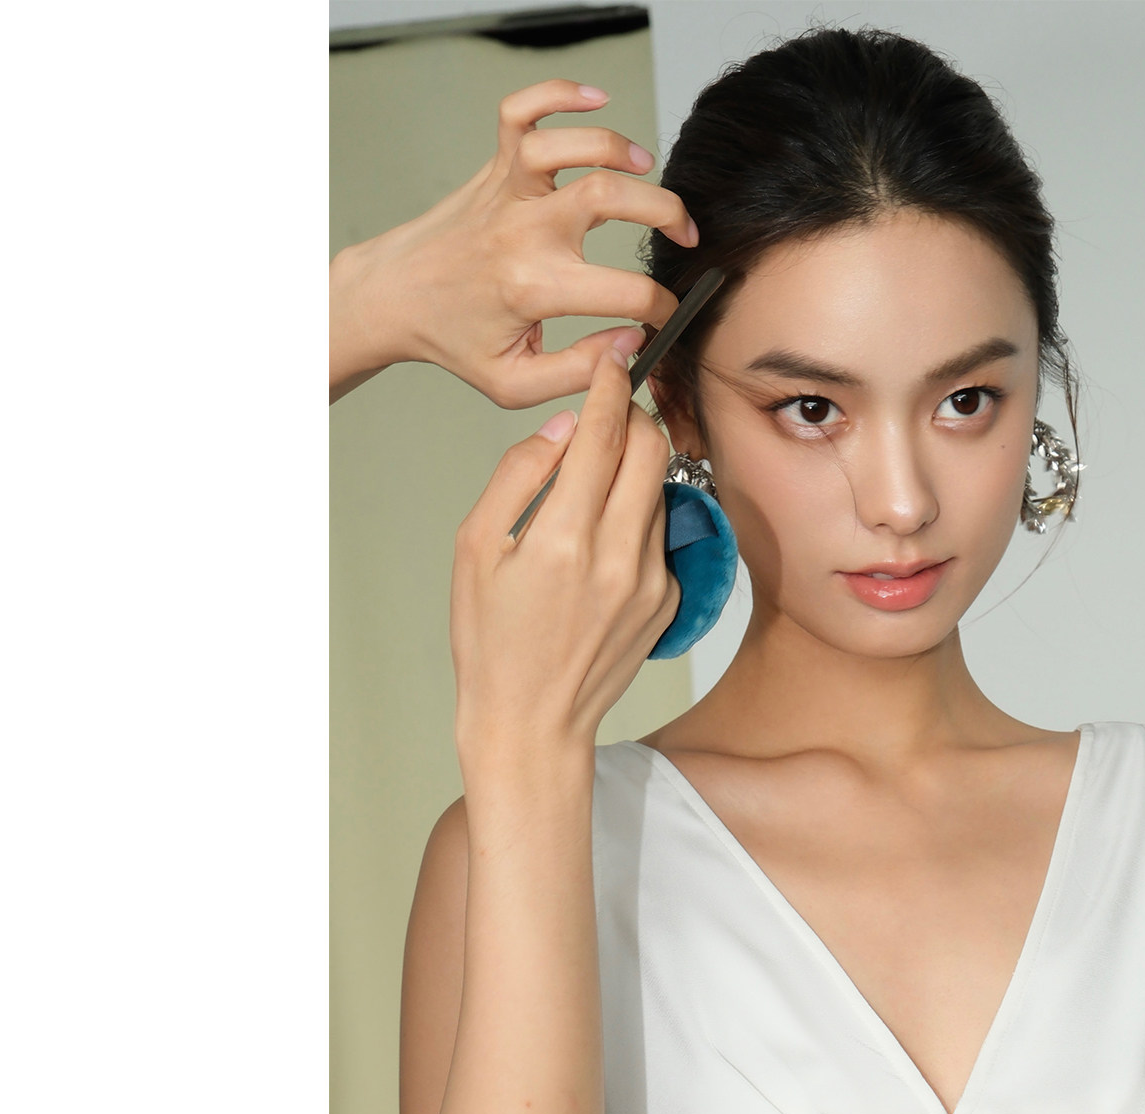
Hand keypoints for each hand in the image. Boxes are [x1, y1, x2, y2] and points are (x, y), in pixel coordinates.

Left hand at [330, 77, 696, 404]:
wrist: (394, 295)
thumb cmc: (454, 337)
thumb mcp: (515, 383)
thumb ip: (580, 371)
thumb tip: (630, 343)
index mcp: (532, 289)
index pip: (624, 292)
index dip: (662, 306)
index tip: (665, 313)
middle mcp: (521, 232)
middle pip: (605, 196)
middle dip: (663, 211)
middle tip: (683, 232)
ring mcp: (506, 192)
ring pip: (564, 144)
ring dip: (614, 146)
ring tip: (643, 167)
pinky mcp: (493, 168)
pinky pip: (521, 111)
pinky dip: (558, 95)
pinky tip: (594, 101)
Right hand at [449, 342, 677, 774]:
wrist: (532, 721)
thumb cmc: (491, 641)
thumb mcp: (476, 547)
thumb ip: (520, 475)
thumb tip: (564, 428)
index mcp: (565, 539)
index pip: (603, 435)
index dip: (609, 387)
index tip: (610, 361)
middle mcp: (620, 558)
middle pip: (653, 451)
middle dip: (634, 418)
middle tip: (609, 413)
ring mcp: (652, 583)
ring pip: (661, 491)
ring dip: (636, 470)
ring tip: (596, 484)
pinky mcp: (668, 602)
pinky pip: (662, 535)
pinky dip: (639, 517)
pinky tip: (604, 539)